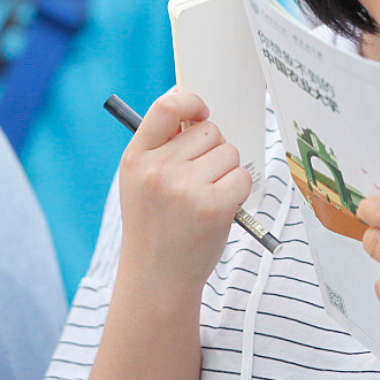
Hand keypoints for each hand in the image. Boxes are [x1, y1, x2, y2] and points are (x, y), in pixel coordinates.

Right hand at [117, 92, 251, 299]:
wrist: (157, 278)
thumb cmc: (155, 224)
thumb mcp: (140, 181)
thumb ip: (162, 146)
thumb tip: (195, 109)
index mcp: (136, 158)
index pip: (167, 107)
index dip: (191, 102)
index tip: (201, 113)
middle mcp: (158, 170)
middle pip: (210, 131)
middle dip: (212, 151)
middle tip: (197, 181)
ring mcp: (186, 188)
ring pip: (230, 153)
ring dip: (227, 172)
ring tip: (204, 198)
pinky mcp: (213, 206)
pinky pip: (243, 177)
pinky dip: (238, 191)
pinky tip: (219, 210)